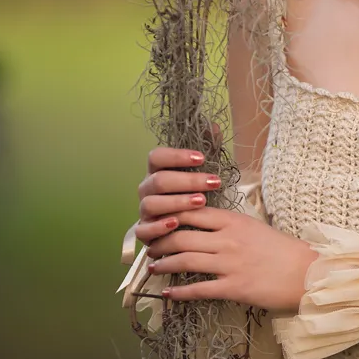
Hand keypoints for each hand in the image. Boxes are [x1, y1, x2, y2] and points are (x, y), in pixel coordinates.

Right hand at [133, 123, 225, 246]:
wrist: (189, 227)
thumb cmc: (194, 195)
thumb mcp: (203, 172)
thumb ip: (208, 148)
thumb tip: (214, 126)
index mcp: (157, 171)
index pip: (156, 156)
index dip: (177, 156)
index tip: (202, 158)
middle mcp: (147, 189)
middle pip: (159, 180)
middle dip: (187, 181)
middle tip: (213, 182)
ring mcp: (144, 211)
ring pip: (151, 204)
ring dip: (177, 202)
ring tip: (201, 202)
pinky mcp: (144, 232)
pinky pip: (143, 230)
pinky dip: (158, 227)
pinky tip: (177, 223)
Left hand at [145, 206, 317, 311]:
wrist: (306, 273)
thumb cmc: (281, 249)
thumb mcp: (254, 226)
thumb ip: (228, 224)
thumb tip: (202, 221)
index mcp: (233, 220)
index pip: (192, 212)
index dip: (169, 215)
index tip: (157, 221)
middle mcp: (228, 239)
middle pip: (181, 236)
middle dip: (160, 242)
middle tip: (150, 247)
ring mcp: (230, 264)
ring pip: (185, 260)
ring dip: (164, 264)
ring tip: (154, 267)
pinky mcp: (234, 287)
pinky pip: (199, 289)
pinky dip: (179, 292)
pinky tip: (168, 293)